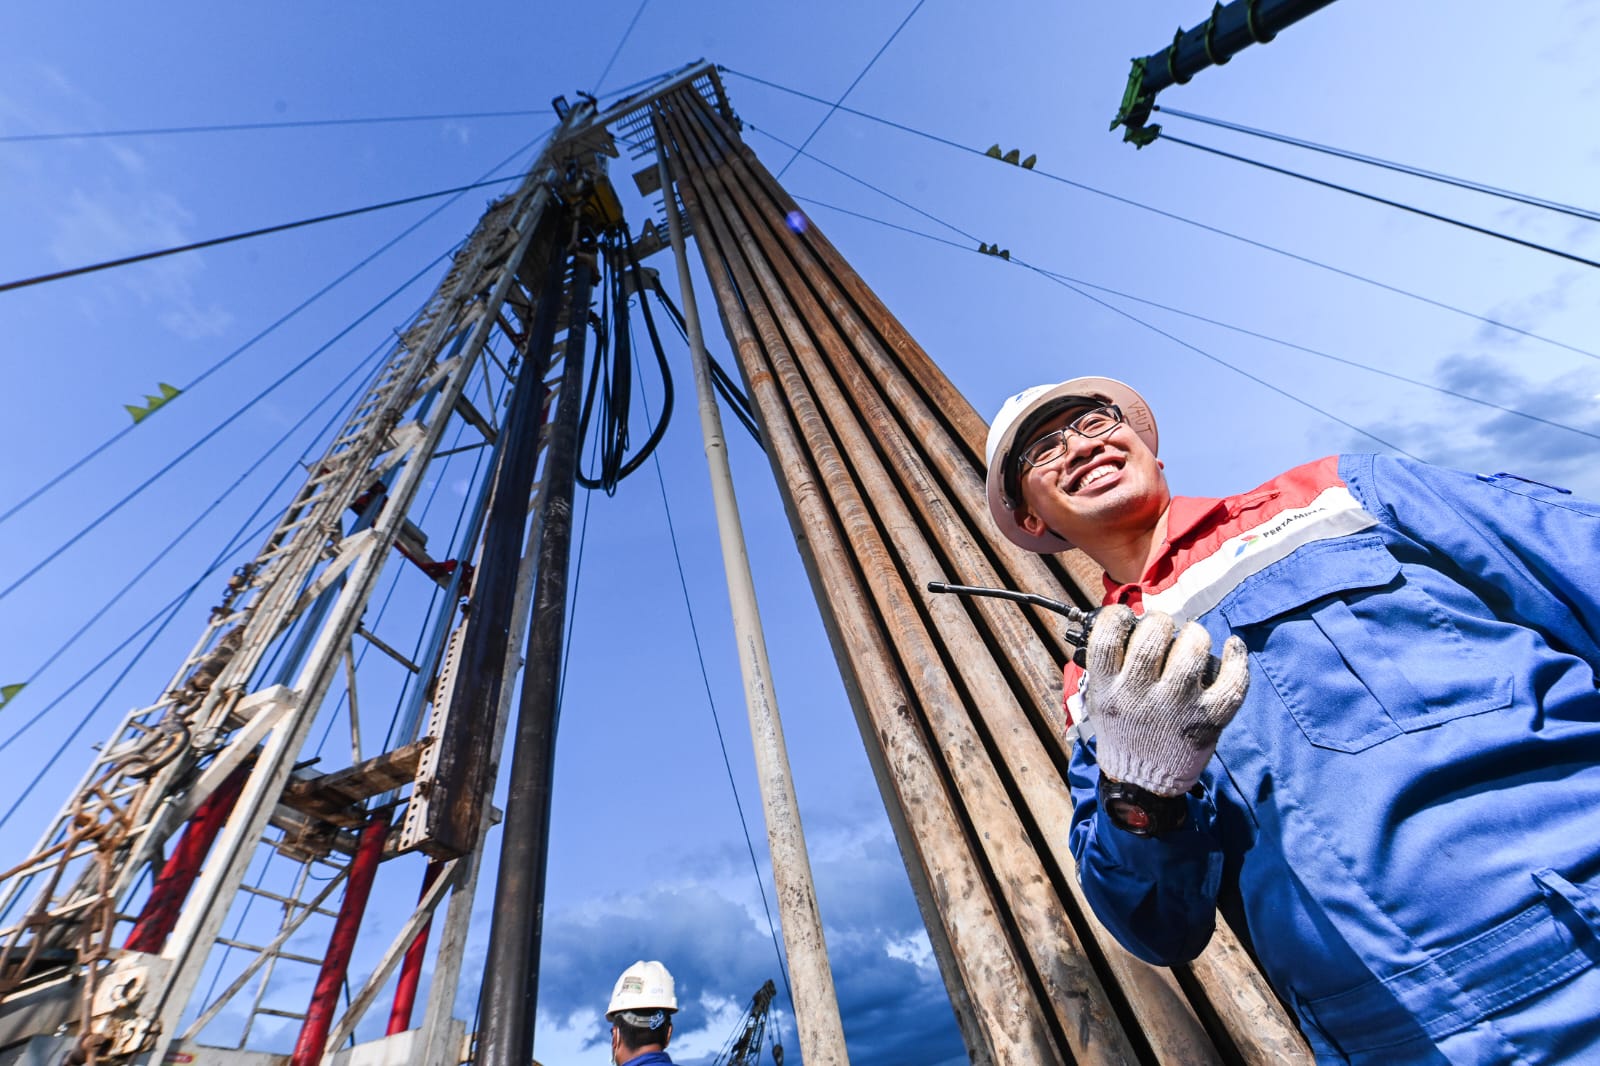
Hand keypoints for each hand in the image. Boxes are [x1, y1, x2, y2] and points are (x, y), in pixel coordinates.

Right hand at [1084, 605, 1249, 796]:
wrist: (1142, 780)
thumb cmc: (1123, 730)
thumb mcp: (1101, 700)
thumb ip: (1110, 667)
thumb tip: (1132, 625)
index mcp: (1109, 689)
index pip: (1107, 636)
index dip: (1117, 616)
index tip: (1126, 617)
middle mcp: (1140, 696)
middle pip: (1152, 637)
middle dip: (1159, 622)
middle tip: (1163, 630)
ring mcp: (1176, 707)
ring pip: (1191, 652)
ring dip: (1195, 635)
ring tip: (1193, 639)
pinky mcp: (1207, 720)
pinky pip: (1231, 684)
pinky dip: (1237, 658)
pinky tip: (1233, 646)